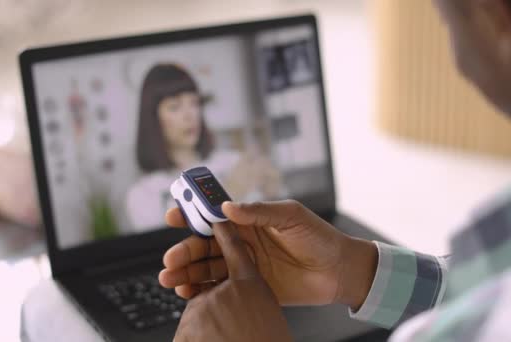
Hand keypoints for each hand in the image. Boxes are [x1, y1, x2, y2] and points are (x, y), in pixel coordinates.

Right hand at [160, 200, 377, 307]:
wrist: (340, 270)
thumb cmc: (319, 236)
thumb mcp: (291, 216)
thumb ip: (259, 212)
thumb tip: (228, 206)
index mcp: (250, 222)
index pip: (214, 217)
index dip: (192, 215)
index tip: (172, 215)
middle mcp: (243, 243)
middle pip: (205, 246)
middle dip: (185, 251)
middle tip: (170, 259)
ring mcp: (245, 267)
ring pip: (208, 269)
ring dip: (187, 273)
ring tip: (170, 279)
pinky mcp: (251, 288)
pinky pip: (222, 289)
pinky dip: (203, 291)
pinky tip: (188, 293)